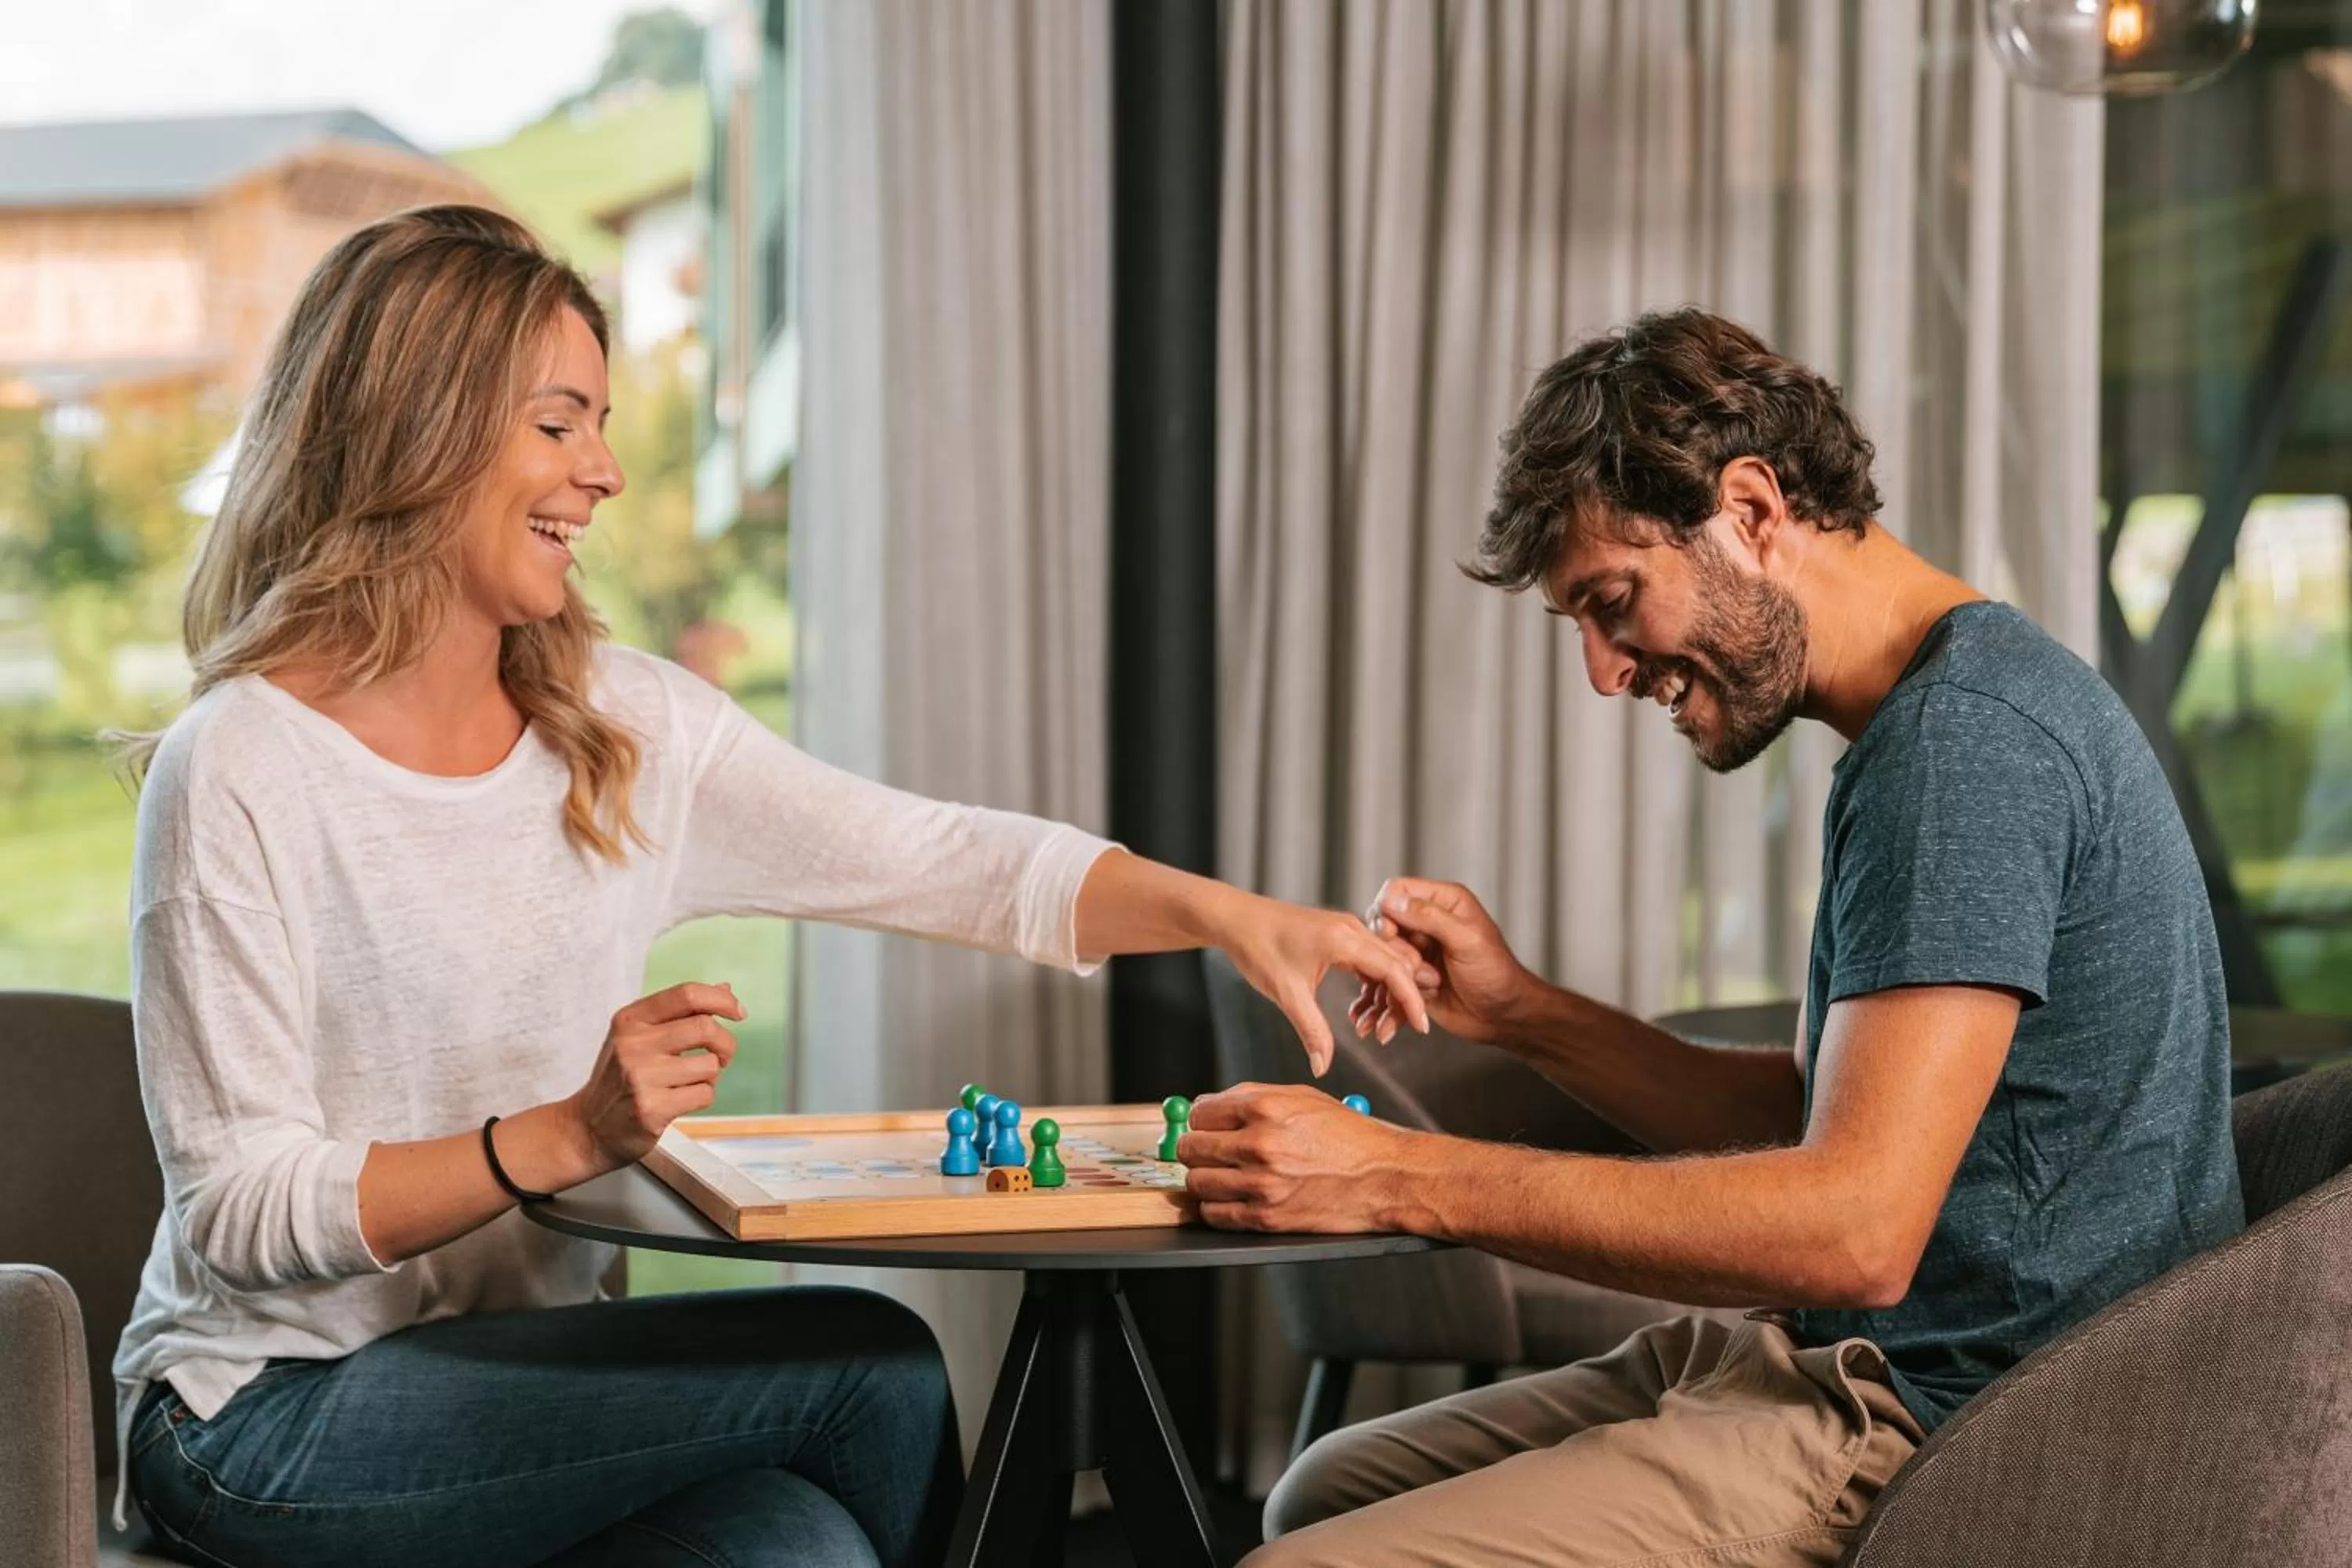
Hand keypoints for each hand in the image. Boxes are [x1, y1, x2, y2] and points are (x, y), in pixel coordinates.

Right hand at [566, 982, 744, 1168]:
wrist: (587, 1128)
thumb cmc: (620, 1078)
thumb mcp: (638, 1036)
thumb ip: (680, 1012)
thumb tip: (725, 989)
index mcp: (630, 1020)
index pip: (687, 995)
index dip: (721, 1000)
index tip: (738, 1012)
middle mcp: (632, 1044)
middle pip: (705, 1028)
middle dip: (726, 1043)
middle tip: (723, 1056)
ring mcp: (641, 1078)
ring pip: (710, 1065)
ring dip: (711, 1075)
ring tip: (691, 1081)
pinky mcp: (652, 1109)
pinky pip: (704, 1094)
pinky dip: (703, 1096)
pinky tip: (681, 1099)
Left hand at [1178, 1083, 1416, 1231]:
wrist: (1388, 1177)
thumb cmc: (1349, 1136)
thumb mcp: (1302, 1099)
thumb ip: (1252, 1098)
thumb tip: (1207, 1107)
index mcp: (1265, 1108)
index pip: (1199, 1112)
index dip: (1201, 1120)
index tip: (1206, 1127)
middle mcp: (1259, 1144)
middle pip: (1190, 1148)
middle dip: (1196, 1149)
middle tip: (1210, 1153)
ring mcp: (1261, 1184)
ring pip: (1196, 1183)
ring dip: (1204, 1180)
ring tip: (1223, 1176)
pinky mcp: (1267, 1218)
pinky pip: (1215, 1215)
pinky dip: (1216, 1208)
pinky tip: (1233, 1198)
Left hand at [1220, 897, 1430, 1075]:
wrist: (1236, 918)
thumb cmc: (1258, 947)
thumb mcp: (1286, 994)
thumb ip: (1311, 1030)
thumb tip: (1323, 1067)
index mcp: (1345, 938)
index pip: (1395, 969)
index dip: (1410, 1001)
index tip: (1421, 1028)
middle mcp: (1352, 929)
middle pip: (1397, 965)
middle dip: (1401, 1001)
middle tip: (1391, 1034)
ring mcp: (1347, 929)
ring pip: (1385, 962)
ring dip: (1386, 994)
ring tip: (1373, 1027)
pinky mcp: (1339, 935)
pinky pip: (1369, 959)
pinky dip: (1372, 983)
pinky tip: (1360, 1009)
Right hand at [1351, 877, 1538, 1046]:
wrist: (1502, 1016)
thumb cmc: (1496, 973)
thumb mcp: (1466, 939)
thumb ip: (1430, 917)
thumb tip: (1391, 899)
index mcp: (1443, 902)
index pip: (1397, 891)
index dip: (1388, 911)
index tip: (1391, 933)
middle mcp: (1426, 923)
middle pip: (1384, 925)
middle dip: (1393, 951)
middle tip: (1414, 967)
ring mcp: (1418, 951)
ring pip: (1383, 957)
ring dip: (1391, 979)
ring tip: (1421, 989)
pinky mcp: (1413, 977)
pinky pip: (1387, 982)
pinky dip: (1386, 1003)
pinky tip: (1388, 1019)